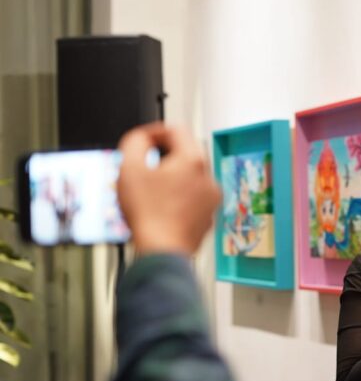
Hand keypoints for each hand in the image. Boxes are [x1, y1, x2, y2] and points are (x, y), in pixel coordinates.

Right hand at [117, 123, 220, 254]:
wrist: (162, 250)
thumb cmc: (148, 214)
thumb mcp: (129, 167)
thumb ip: (135, 142)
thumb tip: (142, 139)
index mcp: (193, 161)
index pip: (177, 130)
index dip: (155, 131)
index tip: (143, 140)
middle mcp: (209, 178)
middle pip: (187, 153)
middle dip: (164, 154)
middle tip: (144, 163)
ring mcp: (211, 199)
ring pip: (191, 177)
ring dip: (172, 176)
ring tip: (151, 188)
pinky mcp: (208, 216)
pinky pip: (194, 198)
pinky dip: (179, 196)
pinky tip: (161, 206)